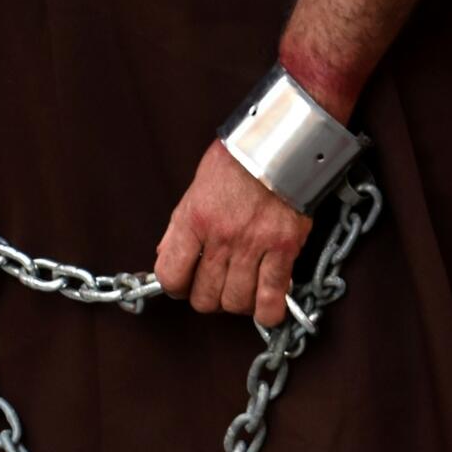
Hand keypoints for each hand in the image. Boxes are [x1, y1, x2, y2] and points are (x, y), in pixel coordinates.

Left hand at [153, 141, 311, 329]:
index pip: (171, 275)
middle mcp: (221, 236)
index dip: (176, 287)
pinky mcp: (284, 249)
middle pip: (204, 297)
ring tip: (242, 291)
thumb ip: (182, 226)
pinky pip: (272, 297)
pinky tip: (267, 308)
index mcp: (194, 218)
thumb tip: (167, 256)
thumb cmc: (241, 159)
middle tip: (216, 287)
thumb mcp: (198, 187)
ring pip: (236, 302)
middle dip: (207, 298)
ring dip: (237, 303)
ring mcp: (254, 245)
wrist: (284, 140)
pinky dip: (268, 311)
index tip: (184, 284)